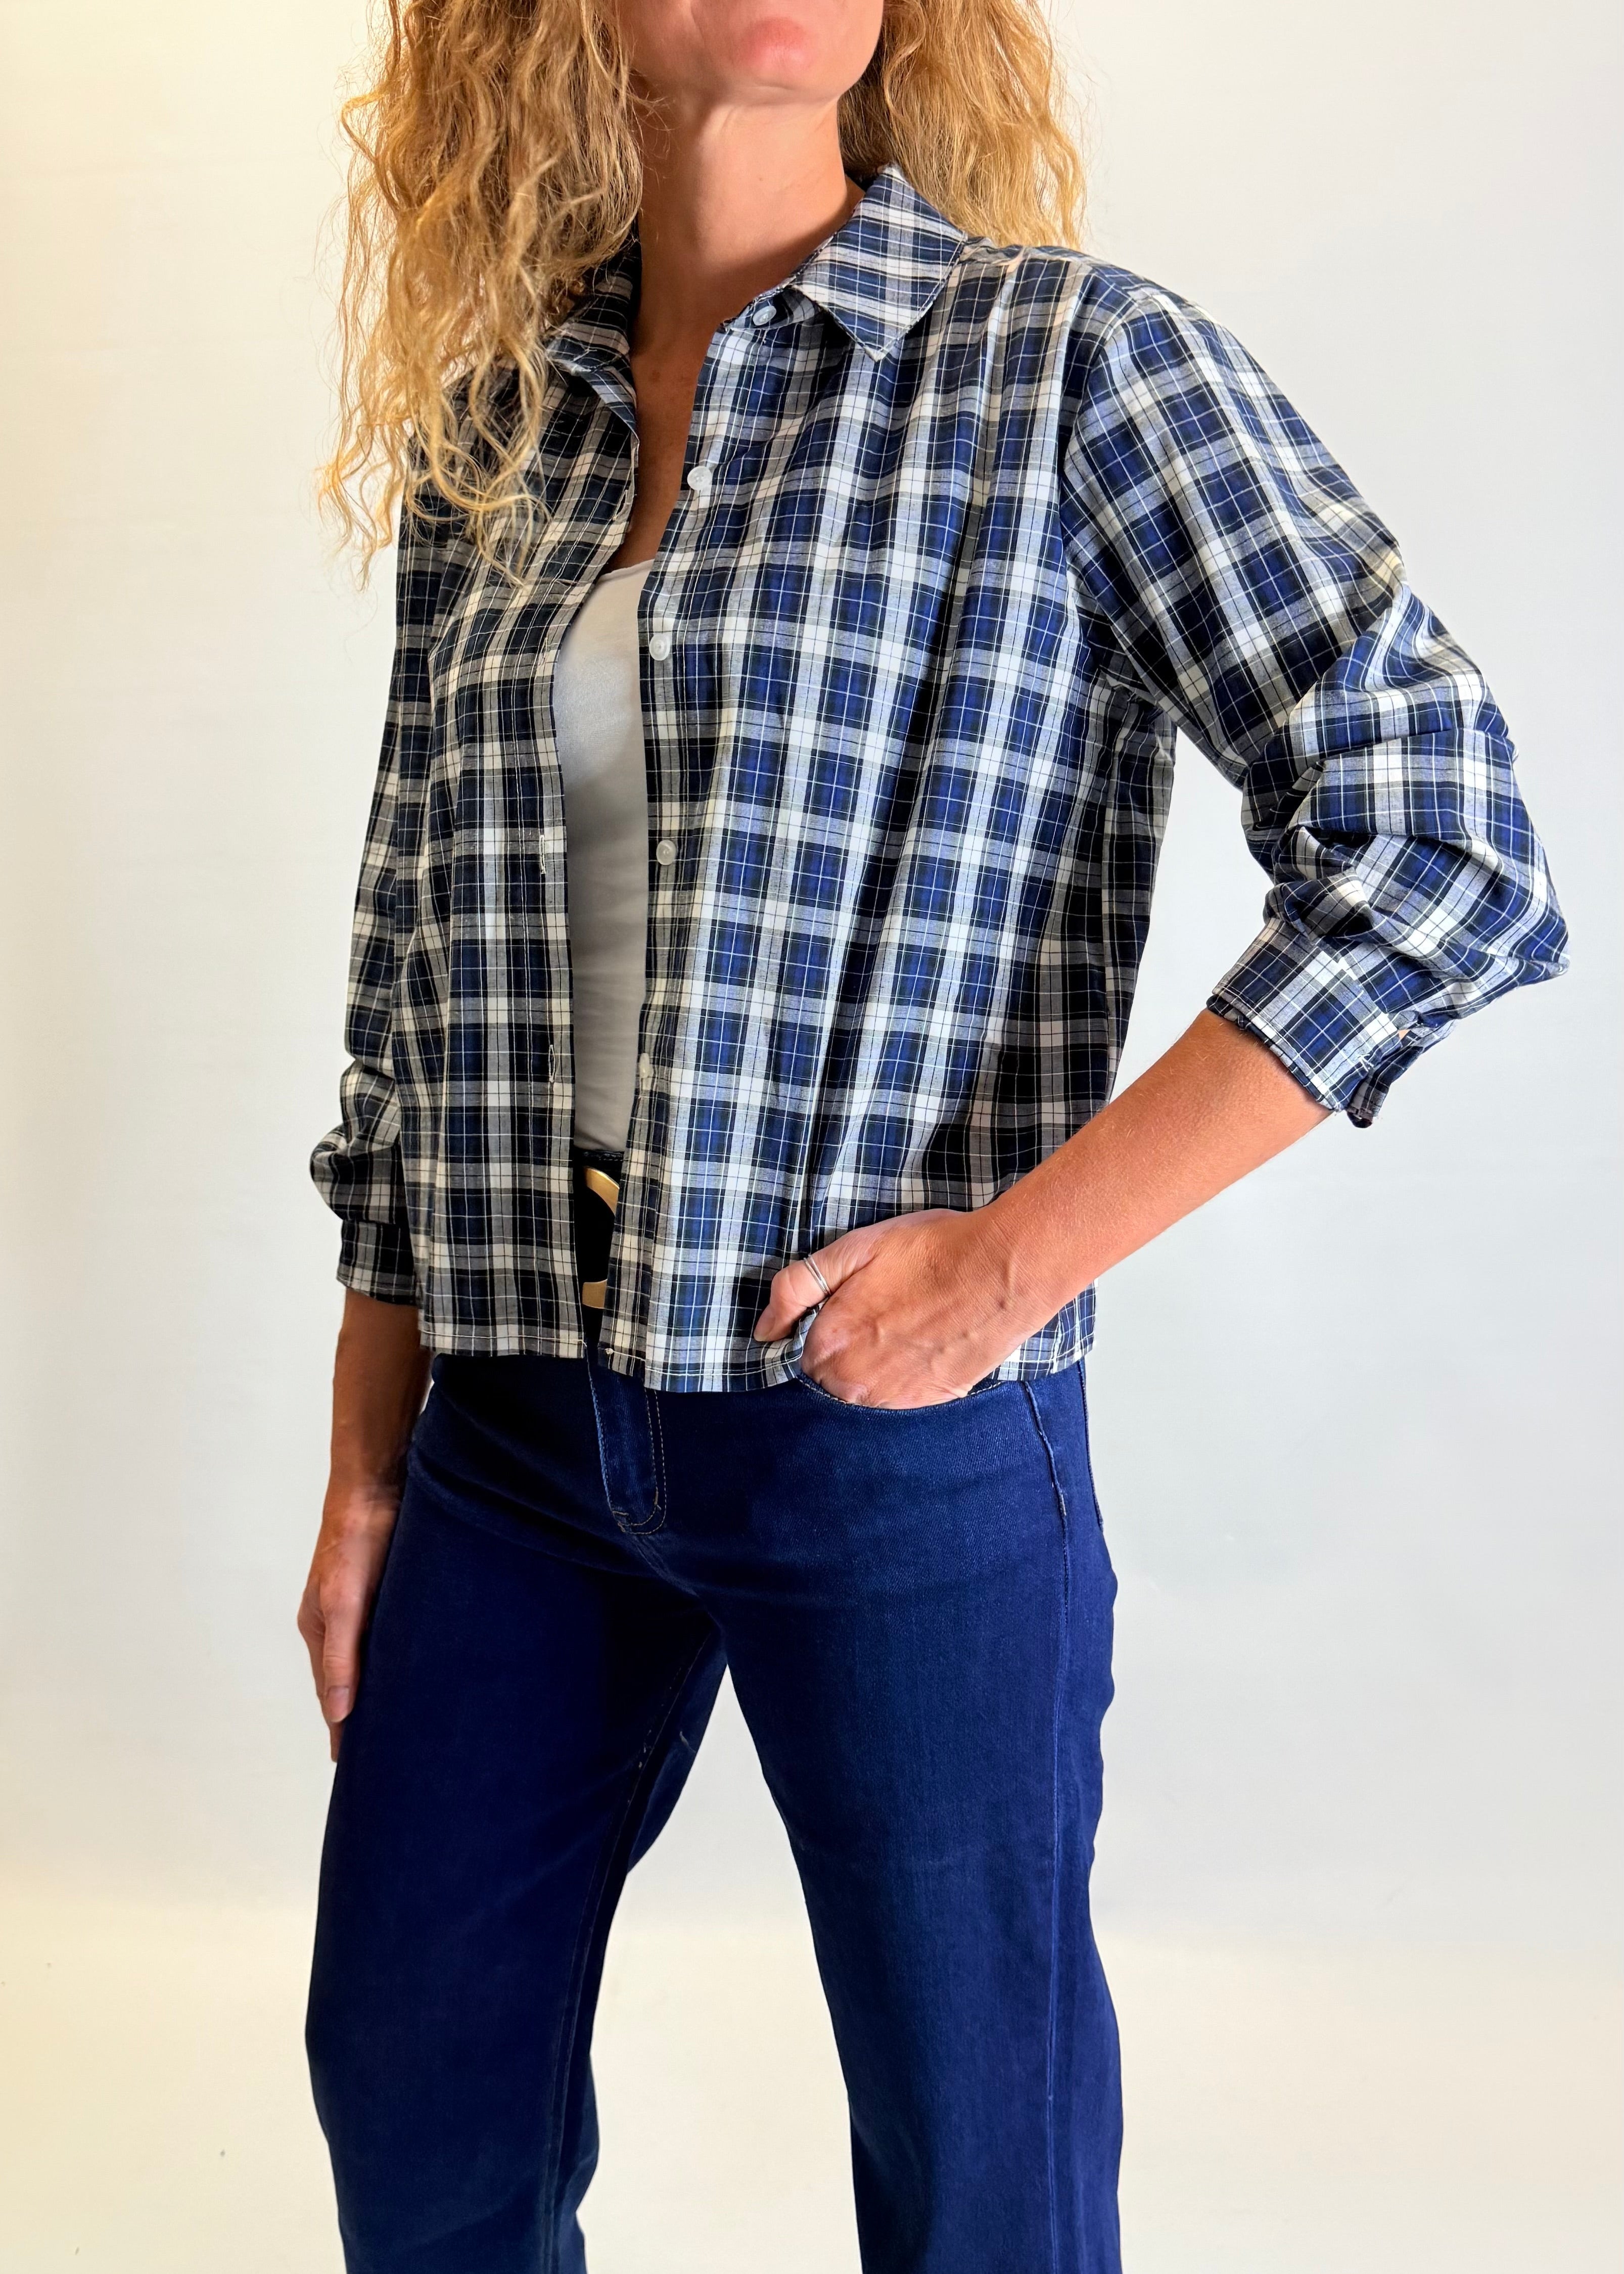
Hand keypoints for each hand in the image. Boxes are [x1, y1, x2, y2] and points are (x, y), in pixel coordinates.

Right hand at [297, 1483, 400, 1761]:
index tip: (349, 1766)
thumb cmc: (354, 1541)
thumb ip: (341, 1656)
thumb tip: (339, 1712)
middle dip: (361, 1715)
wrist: (379, 1485)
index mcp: (320, 1629)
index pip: (329, 1694)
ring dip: (383, 1687)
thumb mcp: (344, 1603)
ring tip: (403, 1723)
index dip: (340, 1728)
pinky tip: (420, 1671)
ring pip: (373, 1659)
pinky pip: (393, 1635)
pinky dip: (400, 1659)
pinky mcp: (390, 1591)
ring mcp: (365, 1606)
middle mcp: (340, 1622)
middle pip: (349, 1681)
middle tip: (384, 1755)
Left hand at [752, 1206, 1036, 1408]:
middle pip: (828, 1377)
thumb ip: (795, 1288)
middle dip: (843, 1349)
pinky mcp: (930, 1402)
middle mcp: (854, 1383)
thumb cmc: (928, 1251)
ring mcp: (893, 1398)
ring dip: (873, 1366)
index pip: (798, 1355)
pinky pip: (898, 1399)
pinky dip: (904, 1376)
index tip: (844, 1308)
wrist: (1001, 1270)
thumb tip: (763, 1330)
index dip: (817, 1329)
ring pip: (862, 1391)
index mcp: (828, 1344)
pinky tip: (922, 1345)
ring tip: (905, 1326)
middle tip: (879, 1312)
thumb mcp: (853, 1249)